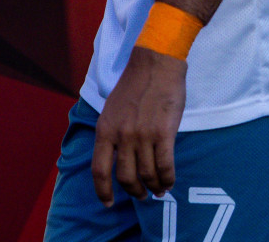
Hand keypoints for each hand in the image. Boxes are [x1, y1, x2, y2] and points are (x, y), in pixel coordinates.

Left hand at [92, 46, 185, 204]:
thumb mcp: (111, 110)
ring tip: (158, 190)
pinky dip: (168, 179)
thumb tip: (116, 159)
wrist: (154, 65)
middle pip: (125, 177)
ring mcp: (142, 135)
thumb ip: (112, 133)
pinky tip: (169, 182)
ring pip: (147, 175)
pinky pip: (165, 166)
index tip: (108, 203)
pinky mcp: (164, 133)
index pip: (99, 169)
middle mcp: (121, 135)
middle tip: (141, 195)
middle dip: (134, 192)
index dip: (103, 191)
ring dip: (154, 187)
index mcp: (105, 129)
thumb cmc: (134, 86)